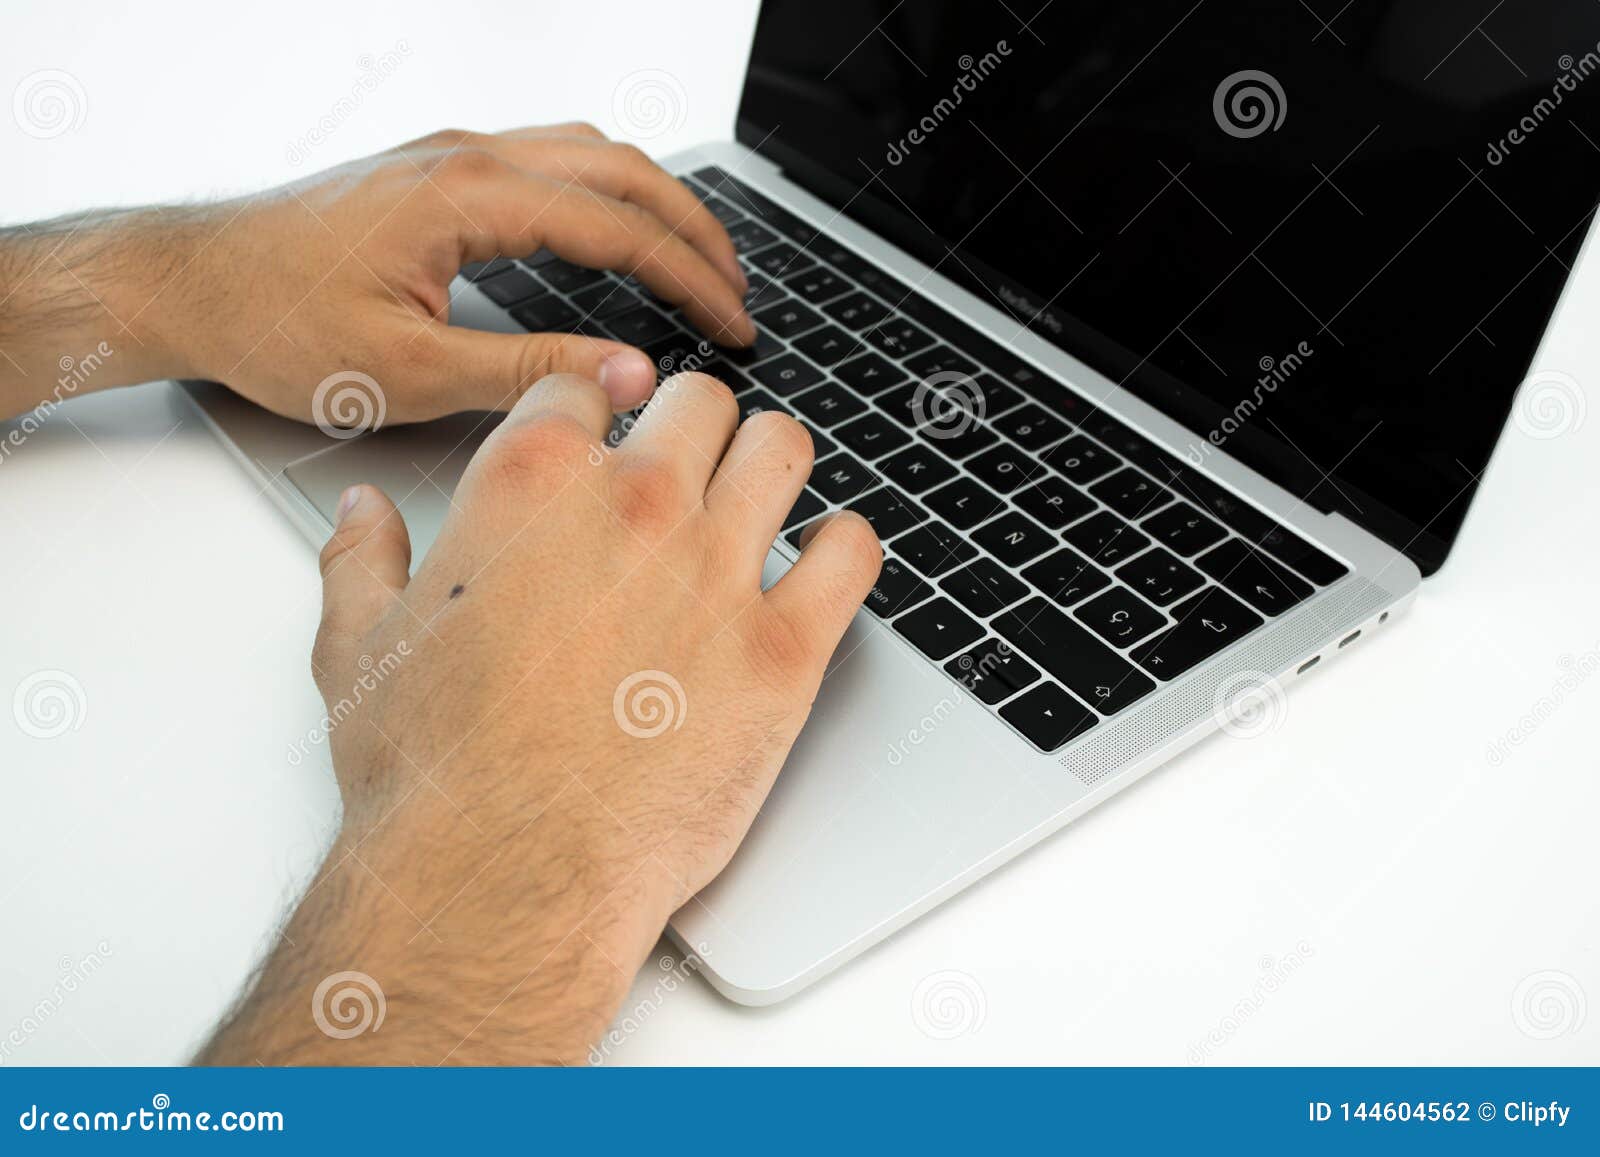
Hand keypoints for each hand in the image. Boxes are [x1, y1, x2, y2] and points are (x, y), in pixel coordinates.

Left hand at [0, 124, 751, 421]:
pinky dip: (609, 195)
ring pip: (591, 152)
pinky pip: (552, 158)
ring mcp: (451, 155)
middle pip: (623, 171)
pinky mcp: (436, 170)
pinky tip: (618, 234)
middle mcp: (466, 157)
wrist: (188, 283)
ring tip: (698, 262)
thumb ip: (533, 371)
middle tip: (738, 295)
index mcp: (467, 196)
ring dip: (656, 203)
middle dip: (696, 231)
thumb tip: (631, 373)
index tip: (734, 324)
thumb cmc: (276, 325)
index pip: (620, 227)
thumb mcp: (409, 372)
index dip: (690, 278)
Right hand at [200, 370, 880, 1064]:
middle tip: (686, 477)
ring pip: (781, 450)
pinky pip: (853, 552)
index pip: (588, 386)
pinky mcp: (785, 651)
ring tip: (755, 507)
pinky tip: (817, 569)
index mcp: (533, 483)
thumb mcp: (360, 649)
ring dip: (768, 469)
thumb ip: (362, 559)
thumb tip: (364, 512)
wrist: (502, 877)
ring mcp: (719, 573)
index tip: (605, 442)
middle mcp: (636, 507)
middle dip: (690, 430)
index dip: (596, 414)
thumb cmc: (433, 775)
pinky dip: (843, 549)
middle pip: (698, 403)